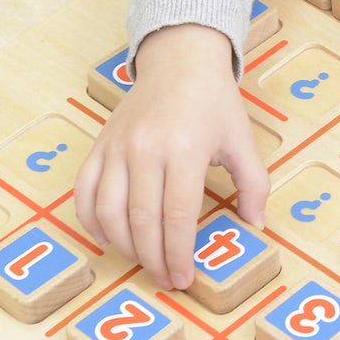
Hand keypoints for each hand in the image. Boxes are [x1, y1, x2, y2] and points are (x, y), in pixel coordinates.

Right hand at [74, 24, 270, 289]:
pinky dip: (91, 221)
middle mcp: (145, 150)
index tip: (185, 278)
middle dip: (154, 259)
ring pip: (109, 212)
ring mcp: (117, 148)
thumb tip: (256, 226)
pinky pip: (84, 192)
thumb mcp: (242, 139)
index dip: (180, 254)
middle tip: (167, 279)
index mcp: (184, 150)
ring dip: (125, 246)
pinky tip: (109, 236)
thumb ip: (253, 184)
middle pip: (142, 221)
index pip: (177, 216)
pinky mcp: (99, 145)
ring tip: (145, 260)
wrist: (180, 60)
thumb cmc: (213, 101)